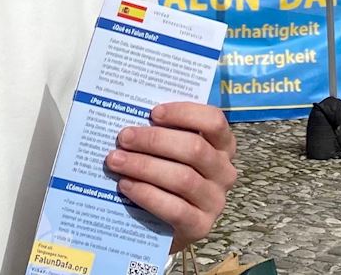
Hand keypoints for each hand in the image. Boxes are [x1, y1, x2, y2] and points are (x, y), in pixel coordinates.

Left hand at [108, 103, 237, 251]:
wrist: (166, 225)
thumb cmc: (167, 175)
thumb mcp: (172, 151)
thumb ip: (163, 132)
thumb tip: (132, 117)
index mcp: (223, 145)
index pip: (214, 121)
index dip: (184, 113)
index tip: (153, 113)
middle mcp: (224, 172)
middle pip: (194, 149)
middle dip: (154, 140)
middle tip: (124, 137)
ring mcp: (215, 201)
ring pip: (182, 178)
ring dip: (145, 166)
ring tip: (116, 161)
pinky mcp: (201, 226)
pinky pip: (174, 208)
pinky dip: (147, 194)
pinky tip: (126, 185)